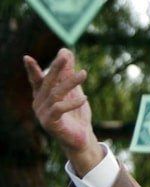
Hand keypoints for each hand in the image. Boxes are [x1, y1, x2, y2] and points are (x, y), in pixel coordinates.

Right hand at [24, 48, 103, 176]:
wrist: (81, 137)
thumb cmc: (76, 114)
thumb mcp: (74, 90)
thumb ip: (68, 72)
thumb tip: (65, 49)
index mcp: (42, 95)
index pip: (37, 80)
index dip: (32, 69)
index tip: (26, 58)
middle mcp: (39, 103)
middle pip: (47, 82)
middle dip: (56, 68)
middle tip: (65, 55)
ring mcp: (42, 114)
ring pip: (56, 94)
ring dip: (70, 82)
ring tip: (84, 73)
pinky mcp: (50, 123)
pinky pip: (59, 109)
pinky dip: (72, 102)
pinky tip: (85, 97)